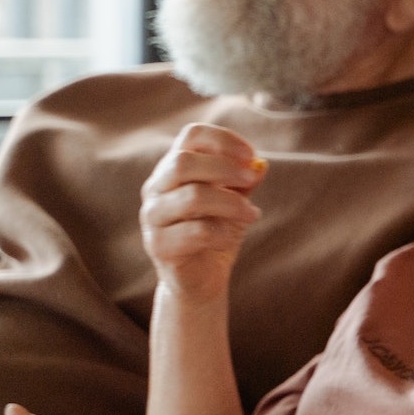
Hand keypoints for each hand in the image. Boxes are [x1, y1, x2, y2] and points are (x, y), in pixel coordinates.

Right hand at [139, 123, 266, 302]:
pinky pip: (196, 232)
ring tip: (252, 214)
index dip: (223, 140)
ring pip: (192, 197)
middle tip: (251, 180)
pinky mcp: (158, 245)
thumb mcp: (236, 201)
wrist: (201, 278)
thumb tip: (260, 164)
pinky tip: (232, 235)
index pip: (191, 136)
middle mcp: (156, 188)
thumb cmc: (217, 231)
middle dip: (225, 168)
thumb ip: (245, 181)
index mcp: (173, 168)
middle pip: (183, 162)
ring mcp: (152, 217)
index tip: (251, 155)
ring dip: (231, 203)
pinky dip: (222, 231)